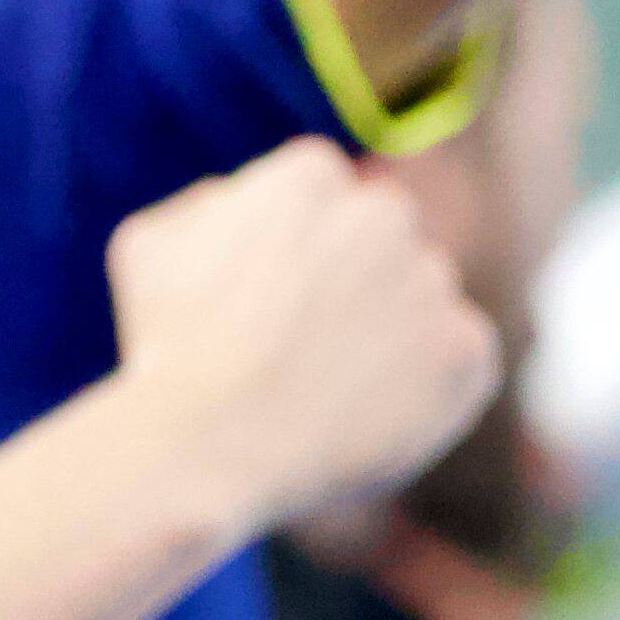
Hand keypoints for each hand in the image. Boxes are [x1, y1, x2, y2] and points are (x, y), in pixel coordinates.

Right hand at [106, 142, 505, 529]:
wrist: (209, 445)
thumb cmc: (169, 349)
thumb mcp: (151, 246)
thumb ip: (210, 205)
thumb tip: (239, 199)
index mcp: (313, 173)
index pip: (326, 202)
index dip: (297, 261)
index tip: (272, 307)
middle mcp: (385, 214)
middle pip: (382, 243)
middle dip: (354, 286)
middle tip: (305, 352)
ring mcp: (431, 281)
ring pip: (421, 301)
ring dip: (391, 337)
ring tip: (328, 395)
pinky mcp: (467, 349)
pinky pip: (462, 360)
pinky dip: (430, 389)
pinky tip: (371, 416)